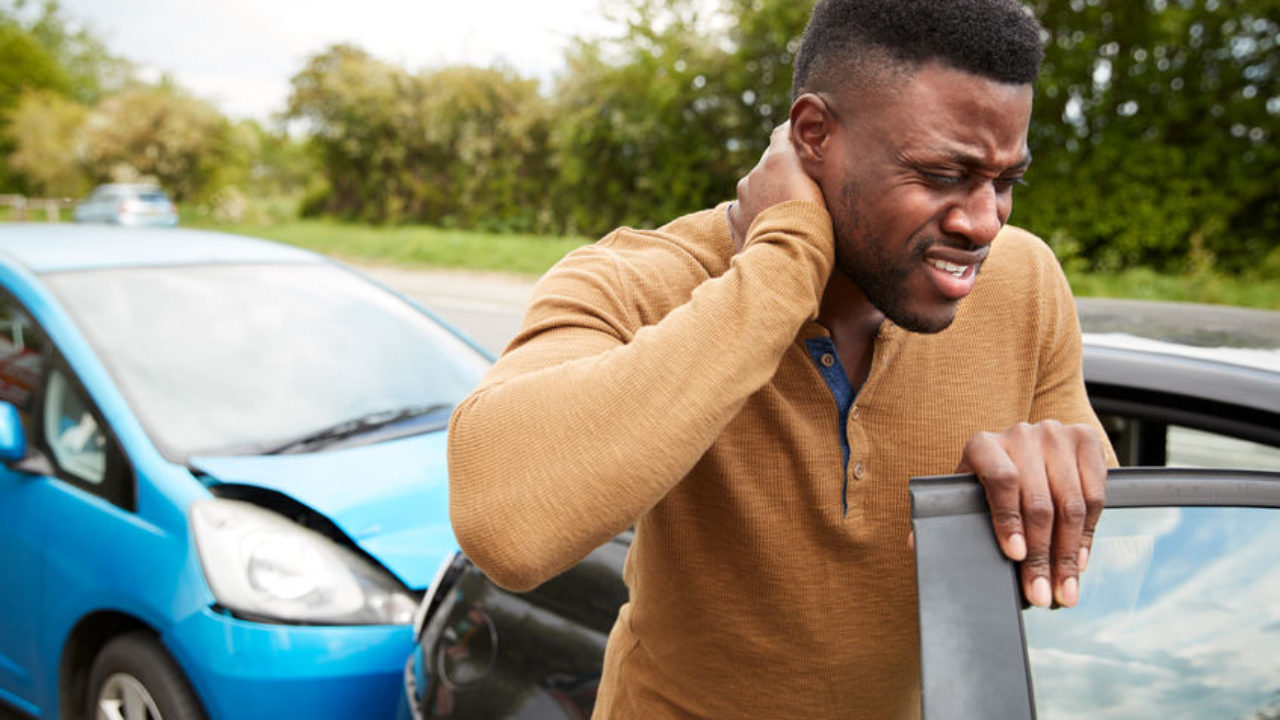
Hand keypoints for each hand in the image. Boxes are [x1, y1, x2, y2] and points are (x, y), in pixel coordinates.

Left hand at [727, 122, 824, 250]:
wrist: (785, 258)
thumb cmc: (814, 222)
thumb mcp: (822, 188)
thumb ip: (812, 166)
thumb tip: (807, 154)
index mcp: (778, 159)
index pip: (782, 134)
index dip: (790, 136)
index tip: (799, 139)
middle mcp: (756, 173)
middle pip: (769, 164)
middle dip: (781, 172)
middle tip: (798, 188)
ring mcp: (742, 196)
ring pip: (756, 188)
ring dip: (768, 195)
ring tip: (786, 214)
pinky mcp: (734, 218)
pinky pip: (746, 210)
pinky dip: (756, 215)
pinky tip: (771, 229)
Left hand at [956, 420, 1107, 608]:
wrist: (1021, 444)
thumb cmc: (987, 476)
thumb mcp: (966, 490)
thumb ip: (947, 515)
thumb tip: (915, 545)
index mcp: (983, 445)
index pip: (1000, 481)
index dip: (1008, 520)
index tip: (1014, 555)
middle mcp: (1021, 435)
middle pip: (1038, 502)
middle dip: (1041, 556)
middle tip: (1041, 594)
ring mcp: (1056, 435)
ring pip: (1071, 503)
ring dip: (1068, 554)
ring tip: (1064, 590)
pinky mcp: (1086, 441)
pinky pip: (1096, 495)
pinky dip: (1088, 533)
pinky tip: (1079, 560)